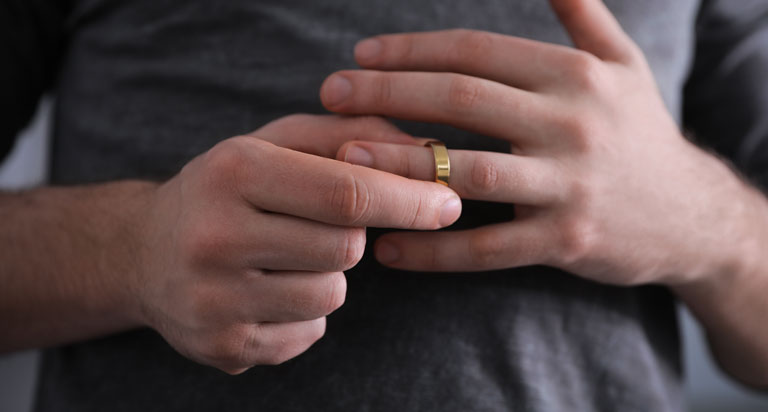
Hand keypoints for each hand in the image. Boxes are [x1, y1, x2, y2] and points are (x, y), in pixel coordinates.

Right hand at [133, 115, 460, 373]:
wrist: (141, 252)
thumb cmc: (228, 188)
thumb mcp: (277, 141)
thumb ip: (352, 135)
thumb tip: (427, 154)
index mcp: (233, 172)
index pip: (347, 192)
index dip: (408, 199)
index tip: (448, 204)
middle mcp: (215, 237)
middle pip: (345, 248)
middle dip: (349, 235)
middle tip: (315, 224)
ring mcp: (214, 300)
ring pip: (331, 295)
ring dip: (326, 275)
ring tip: (282, 257)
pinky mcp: (221, 347)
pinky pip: (309, 334)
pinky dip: (305, 314)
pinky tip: (266, 291)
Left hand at [320, 0, 764, 286]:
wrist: (692, 216)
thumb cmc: (641, 135)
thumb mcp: (625, 67)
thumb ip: (585, 16)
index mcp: (576, 75)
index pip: (477, 51)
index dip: (414, 50)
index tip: (362, 56)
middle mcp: (572, 122)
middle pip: (462, 99)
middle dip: (388, 93)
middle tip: (331, 93)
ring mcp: (570, 184)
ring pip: (468, 170)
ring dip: (400, 164)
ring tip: (344, 160)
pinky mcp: (566, 240)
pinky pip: (486, 247)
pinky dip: (433, 250)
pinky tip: (389, 247)